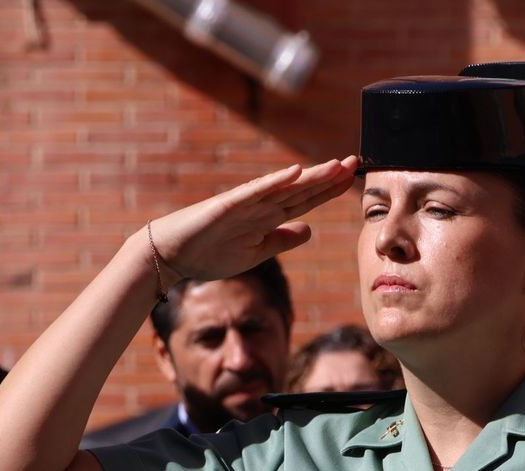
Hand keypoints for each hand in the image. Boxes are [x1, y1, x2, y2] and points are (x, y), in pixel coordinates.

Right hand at [147, 156, 359, 284]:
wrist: (170, 256)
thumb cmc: (208, 253)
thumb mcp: (256, 253)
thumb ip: (282, 240)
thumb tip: (310, 229)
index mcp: (267, 218)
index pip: (304, 201)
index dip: (328, 190)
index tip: (351, 178)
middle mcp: (259, 206)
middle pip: (300, 190)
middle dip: (327, 178)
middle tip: (354, 161)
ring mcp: (244, 205)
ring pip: (283, 188)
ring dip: (309, 177)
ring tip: (335, 165)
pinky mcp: (226, 207)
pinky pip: (254, 193)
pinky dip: (274, 182)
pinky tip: (294, 173)